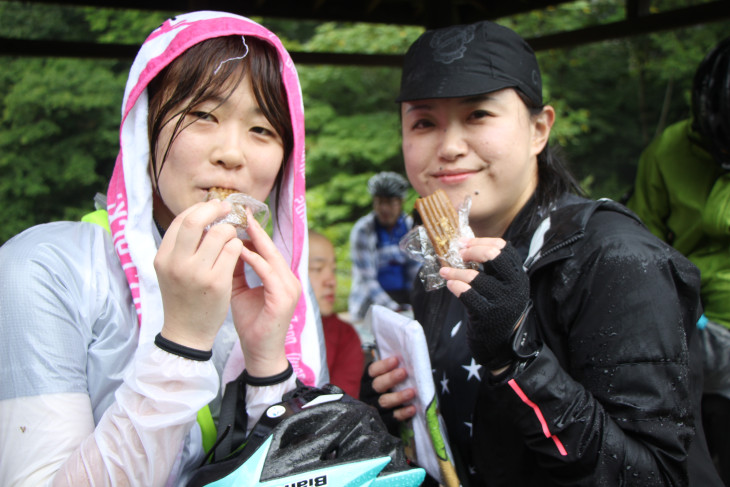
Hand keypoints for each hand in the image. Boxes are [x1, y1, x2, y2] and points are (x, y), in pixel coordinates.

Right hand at [155, 200, 242, 349]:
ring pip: (220, 233)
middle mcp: (177, 263)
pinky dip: (238, 246)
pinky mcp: (217, 282)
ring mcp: (197, 273)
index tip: (213, 207)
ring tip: (231, 238)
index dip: (200, 209)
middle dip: (214, 209)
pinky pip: (233, 250)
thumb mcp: (171, 269)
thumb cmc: (183, 296)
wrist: (187, 331)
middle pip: (195, 220)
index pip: (180, 220)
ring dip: (230, 230)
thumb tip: (203, 213)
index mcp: (163, 257)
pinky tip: (236, 253)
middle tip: (226, 209)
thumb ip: (182, 245)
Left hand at [230, 209, 300, 376]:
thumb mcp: (239, 291)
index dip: (254, 231)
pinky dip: (253, 260)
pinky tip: (239, 251)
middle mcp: (289, 279)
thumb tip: (223, 247)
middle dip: (255, 229)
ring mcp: (289, 288)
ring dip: (254, 240)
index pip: (267, 249)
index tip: (237, 215)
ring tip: (238, 224)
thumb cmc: (251, 324)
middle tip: (239, 211)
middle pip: (271, 248)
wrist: (260, 353)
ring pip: (271, 256)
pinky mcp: (284, 297)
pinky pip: (267, 273)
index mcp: (280, 277)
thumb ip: (235, 270)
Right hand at [368, 356, 416, 420]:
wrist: (379, 418)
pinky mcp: (382, 422)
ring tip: (411, 392)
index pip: (372, 371)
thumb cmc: (385, 392)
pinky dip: (403, 413)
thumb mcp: (383, 380)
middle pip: (377, 385)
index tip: (395, 360)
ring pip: (384, 402)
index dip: (383, 365)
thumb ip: (391, 371)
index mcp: (367, 381)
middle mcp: (368, 394)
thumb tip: (406, 359)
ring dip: (398, 396)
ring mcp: (374, 409)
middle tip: (403, 372)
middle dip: (390, 378)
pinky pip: (392, 417)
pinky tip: (412, 408)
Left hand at [439, 239, 528, 369]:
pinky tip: (450, 285)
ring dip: (455, 271)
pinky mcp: (488, 315)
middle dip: (471, 251)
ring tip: (444, 272)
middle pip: (493, 255)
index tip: (464, 243)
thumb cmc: (496, 309)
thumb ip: (491, 268)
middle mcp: (514, 285)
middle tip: (457, 254)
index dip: (481, 241)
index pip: (503, 247)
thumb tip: (464, 244)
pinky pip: (467, 294)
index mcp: (517, 275)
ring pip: (475, 276)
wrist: (501, 344)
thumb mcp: (502, 287)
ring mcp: (502, 300)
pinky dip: (455, 286)